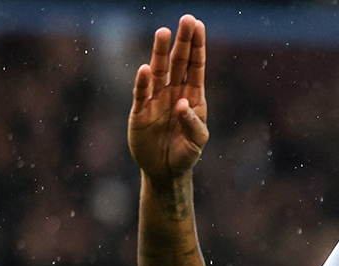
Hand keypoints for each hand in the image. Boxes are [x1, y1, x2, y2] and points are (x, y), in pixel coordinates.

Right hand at [128, 16, 208, 187]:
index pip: (195, 66)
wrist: (165, 172)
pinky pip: (141, 94)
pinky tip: (145, 69)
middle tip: (186, 19)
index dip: (197, 46)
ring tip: (163, 32)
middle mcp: (173, 92)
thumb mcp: (197, 141)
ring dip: (160, 52)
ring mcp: (155, 100)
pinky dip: (143, 82)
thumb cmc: (185, 154)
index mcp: (192, 96)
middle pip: (178, 62)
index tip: (198, 25)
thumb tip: (182, 103)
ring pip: (158, 71)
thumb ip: (194, 123)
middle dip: (182, 41)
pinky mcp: (140, 112)